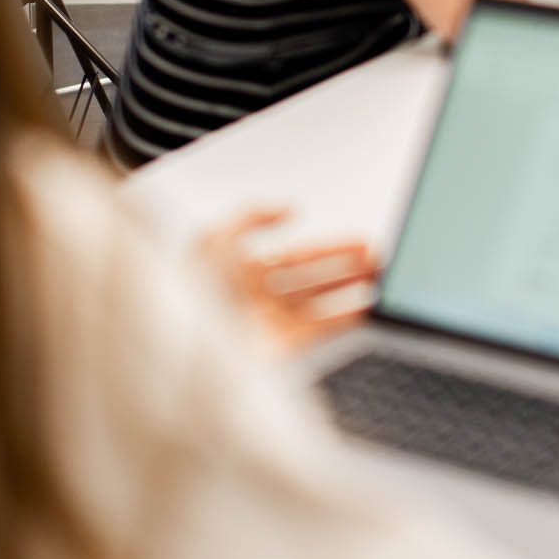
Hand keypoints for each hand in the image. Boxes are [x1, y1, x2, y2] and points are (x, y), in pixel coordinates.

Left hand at [198, 208, 378, 353]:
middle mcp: (258, 298)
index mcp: (241, 271)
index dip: (330, 250)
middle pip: (314, 280)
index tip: (359, 245)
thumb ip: (250, 216)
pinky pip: (319, 331)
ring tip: (380, 285)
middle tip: (378, 264)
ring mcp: (269, 324)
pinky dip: (345, 320)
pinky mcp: (277, 349)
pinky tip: (364, 310)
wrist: (178, 347)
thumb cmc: (184, 297)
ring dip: (352, 294)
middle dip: (349, 270)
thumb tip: (286, 210)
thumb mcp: (212, 238)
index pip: (297, 256)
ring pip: (321, 306)